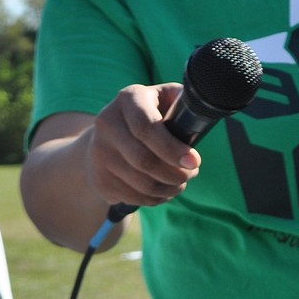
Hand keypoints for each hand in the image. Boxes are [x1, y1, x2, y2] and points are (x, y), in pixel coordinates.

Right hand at [86, 82, 200, 207]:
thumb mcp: (166, 99)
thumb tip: (200, 120)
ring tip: (180, 182)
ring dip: (169, 189)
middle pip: (143, 160)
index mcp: (128, 99)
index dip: (172, 148)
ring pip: (140, 184)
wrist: (110, 134)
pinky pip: (133, 197)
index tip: (194, 162)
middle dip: (175, 174)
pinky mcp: (98, 178)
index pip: (145, 127)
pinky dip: (155, 199)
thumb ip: (184, 104)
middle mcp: (106, 123)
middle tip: (190, 174)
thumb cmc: (152, 115)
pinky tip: (163, 190)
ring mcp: (98, 152)